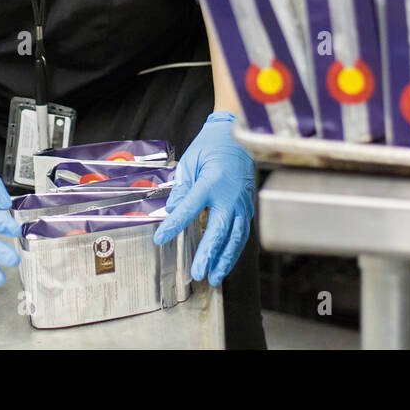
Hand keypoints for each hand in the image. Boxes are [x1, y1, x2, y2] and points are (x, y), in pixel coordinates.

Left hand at [152, 111, 253, 285]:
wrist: (237, 134)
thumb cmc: (212, 145)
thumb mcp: (190, 161)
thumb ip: (182, 188)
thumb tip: (172, 210)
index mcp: (211, 182)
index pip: (189, 208)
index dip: (174, 226)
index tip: (161, 238)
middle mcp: (229, 195)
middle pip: (218, 230)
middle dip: (208, 254)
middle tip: (198, 273)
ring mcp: (241, 202)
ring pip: (235, 237)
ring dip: (225, 258)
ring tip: (215, 276)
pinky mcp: (248, 206)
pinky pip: (243, 232)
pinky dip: (235, 249)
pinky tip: (227, 260)